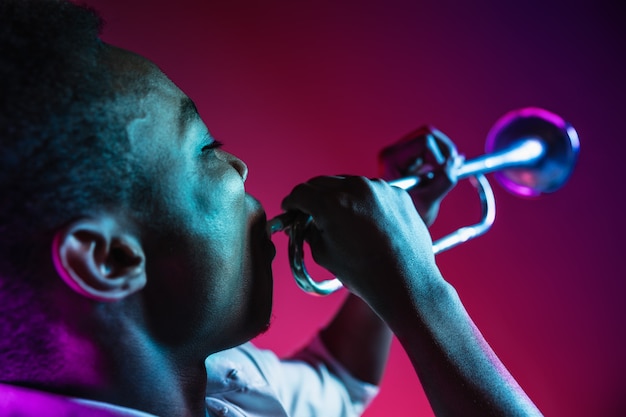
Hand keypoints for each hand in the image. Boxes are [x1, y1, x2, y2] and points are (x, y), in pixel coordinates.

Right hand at [281, 175, 438, 300]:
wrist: (406, 282)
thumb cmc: (365, 274)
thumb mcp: (324, 254)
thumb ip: (309, 232)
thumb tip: (302, 224)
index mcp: (332, 204)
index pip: (301, 193)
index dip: (291, 203)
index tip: (290, 209)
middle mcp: (355, 188)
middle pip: (323, 183)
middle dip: (313, 197)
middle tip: (310, 212)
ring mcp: (379, 188)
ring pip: (349, 183)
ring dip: (340, 196)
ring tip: (342, 219)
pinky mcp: (397, 194)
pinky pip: (373, 191)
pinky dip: (365, 201)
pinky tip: (366, 221)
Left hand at [378, 126, 458, 225]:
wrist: (398, 228)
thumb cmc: (406, 219)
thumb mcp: (427, 203)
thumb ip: (442, 183)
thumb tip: (455, 164)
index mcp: (391, 159)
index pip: (424, 143)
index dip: (440, 158)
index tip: (444, 177)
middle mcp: (393, 152)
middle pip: (428, 134)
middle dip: (445, 152)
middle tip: (455, 168)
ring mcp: (401, 153)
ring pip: (433, 138)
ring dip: (445, 154)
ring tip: (450, 172)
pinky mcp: (410, 157)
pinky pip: (433, 146)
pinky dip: (443, 158)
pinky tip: (445, 172)